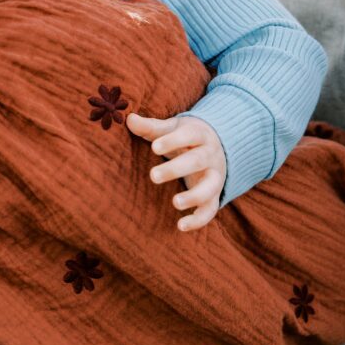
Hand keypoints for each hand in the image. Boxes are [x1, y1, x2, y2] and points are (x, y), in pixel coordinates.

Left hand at [127, 112, 225, 229]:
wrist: (216, 147)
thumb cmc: (185, 138)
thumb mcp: (170, 129)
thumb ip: (150, 127)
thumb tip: (128, 118)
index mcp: (200, 134)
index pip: (190, 135)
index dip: (173, 141)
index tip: (154, 147)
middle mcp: (211, 155)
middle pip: (198, 161)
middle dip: (177, 169)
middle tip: (153, 176)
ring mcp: (215, 177)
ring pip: (210, 186)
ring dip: (194, 195)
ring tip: (175, 202)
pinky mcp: (214, 196)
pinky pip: (210, 210)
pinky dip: (198, 220)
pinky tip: (180, 226)